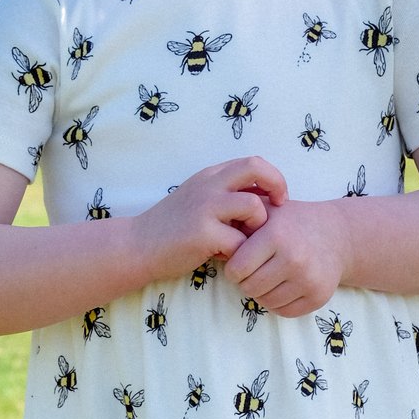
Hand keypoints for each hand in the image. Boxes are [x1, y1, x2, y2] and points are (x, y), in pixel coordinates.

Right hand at [133, 158, 286, 284]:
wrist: (137, 246)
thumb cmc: (173, 228)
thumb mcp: (200, 201)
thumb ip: (228, 196)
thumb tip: (266, 200)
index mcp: (210, 175)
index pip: (253, 162)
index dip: (273, 178)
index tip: (278, 198)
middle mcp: (209, 185)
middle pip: (256, 168)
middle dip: (277, 186)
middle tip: (280, 208)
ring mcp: (205, 207)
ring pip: (253, 207)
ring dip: (257, 226)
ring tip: (243, 240)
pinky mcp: (203, 233)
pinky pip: (239, 242)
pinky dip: (238, 253)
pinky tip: (223, 257)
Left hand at [222, 197, 350, 314]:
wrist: (337, 235)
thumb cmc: (293, 222)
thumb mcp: (267, 212)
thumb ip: (240, 220)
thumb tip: (208, 234)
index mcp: (277, 236)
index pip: (237, 269)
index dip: (233, 268)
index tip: (239, 262)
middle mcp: (294, 259)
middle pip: (249, 288)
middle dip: (246, 281)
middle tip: (253, 270)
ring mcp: (308, 280)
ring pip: (265, 302)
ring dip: (261, 292)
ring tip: (268, 275)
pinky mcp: (318, 297)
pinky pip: (284, 311)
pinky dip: (278, 302)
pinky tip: (282, 285)